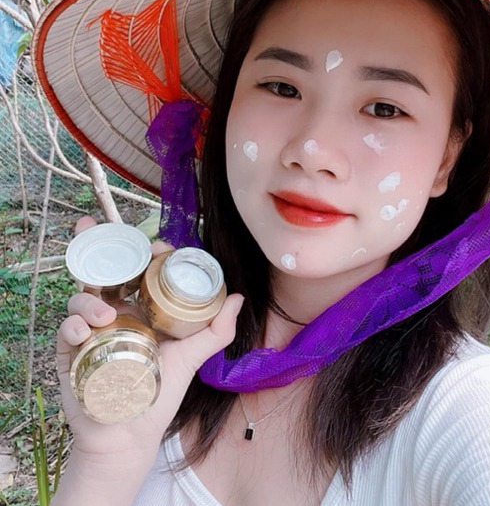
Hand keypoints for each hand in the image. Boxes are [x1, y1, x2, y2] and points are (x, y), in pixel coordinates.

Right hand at [56, 217, 243, 461]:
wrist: (130, 436)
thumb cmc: (161, 395)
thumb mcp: (193, 358)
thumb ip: (218, 330)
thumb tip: (239, 297)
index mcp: (142, 311)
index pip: (140, 273)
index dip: (146, 254)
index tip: (157, 247)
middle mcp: (117, 315)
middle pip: (106, 275)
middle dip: (100, 249)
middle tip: (105, 238)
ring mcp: (93, 331)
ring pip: (83, 298)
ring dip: (90, 297)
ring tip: (107, 314)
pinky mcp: (72, 353)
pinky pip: (66, 330)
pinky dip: (72, 325)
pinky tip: (83, 331)